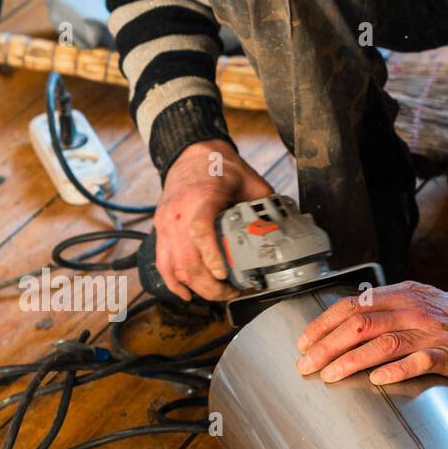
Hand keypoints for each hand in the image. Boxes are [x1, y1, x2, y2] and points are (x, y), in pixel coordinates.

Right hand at [153, 139, 273, 301]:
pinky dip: (173, 283)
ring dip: (196, 287)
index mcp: (201, 198)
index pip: (199, 230)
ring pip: (175, 266)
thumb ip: (265, 202)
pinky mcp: (161, 230)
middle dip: (210, 285)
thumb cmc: (219, 165)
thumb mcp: (249, 179)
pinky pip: (162, 263)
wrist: (189, 154)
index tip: (224, 274)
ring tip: (218, 293)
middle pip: (187, 259)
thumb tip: (286, 224)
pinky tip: (186, 295)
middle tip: (232, 292)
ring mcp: (166, 224)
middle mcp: (178, 214)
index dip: (210, 255)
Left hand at [297, 282, 447, 384]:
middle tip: (306, 364)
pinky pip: (418, 361)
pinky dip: (396, 370)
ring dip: (351, 360)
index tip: (304, 343)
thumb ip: (382, 307)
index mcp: (399, 296)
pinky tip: (377, 379)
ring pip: (383, 343)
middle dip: (327, 345)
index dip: (323, 324)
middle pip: (360, 325)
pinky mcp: (446, 354)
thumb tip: (343, 319)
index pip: (352, 306)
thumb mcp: (414, 300)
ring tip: (330, 374)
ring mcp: (428, 332)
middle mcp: (411, 311)